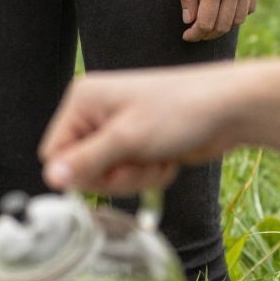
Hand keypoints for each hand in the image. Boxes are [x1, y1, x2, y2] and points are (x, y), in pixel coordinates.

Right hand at [38, 63, 240, 195]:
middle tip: (140, 162)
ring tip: (158, 157)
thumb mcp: (127, 139)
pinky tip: (166, 157)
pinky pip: (128, 176)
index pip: (53, 153)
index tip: (109, 169)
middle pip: (80, 170)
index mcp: (82, 101)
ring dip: (135, 177)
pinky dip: (149, 175)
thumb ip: (85, 161)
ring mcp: (116, 130)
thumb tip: (50, 179)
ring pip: (107, 177)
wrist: (229, 109)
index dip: (78, 172)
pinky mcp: (136, 144)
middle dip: (114, 175)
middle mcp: (94, 114)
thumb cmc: (180, 111)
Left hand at [180, 0, 261, 42]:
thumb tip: (189, 20)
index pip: (205, 23)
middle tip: (196, 32)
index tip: (187, 35)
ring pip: (238, 20)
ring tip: (210, 22)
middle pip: (222, 26)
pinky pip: (250, 8)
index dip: (195, 34)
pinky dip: (238, 14)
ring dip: (223, 26)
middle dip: (207, 34)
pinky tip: (226, 10)